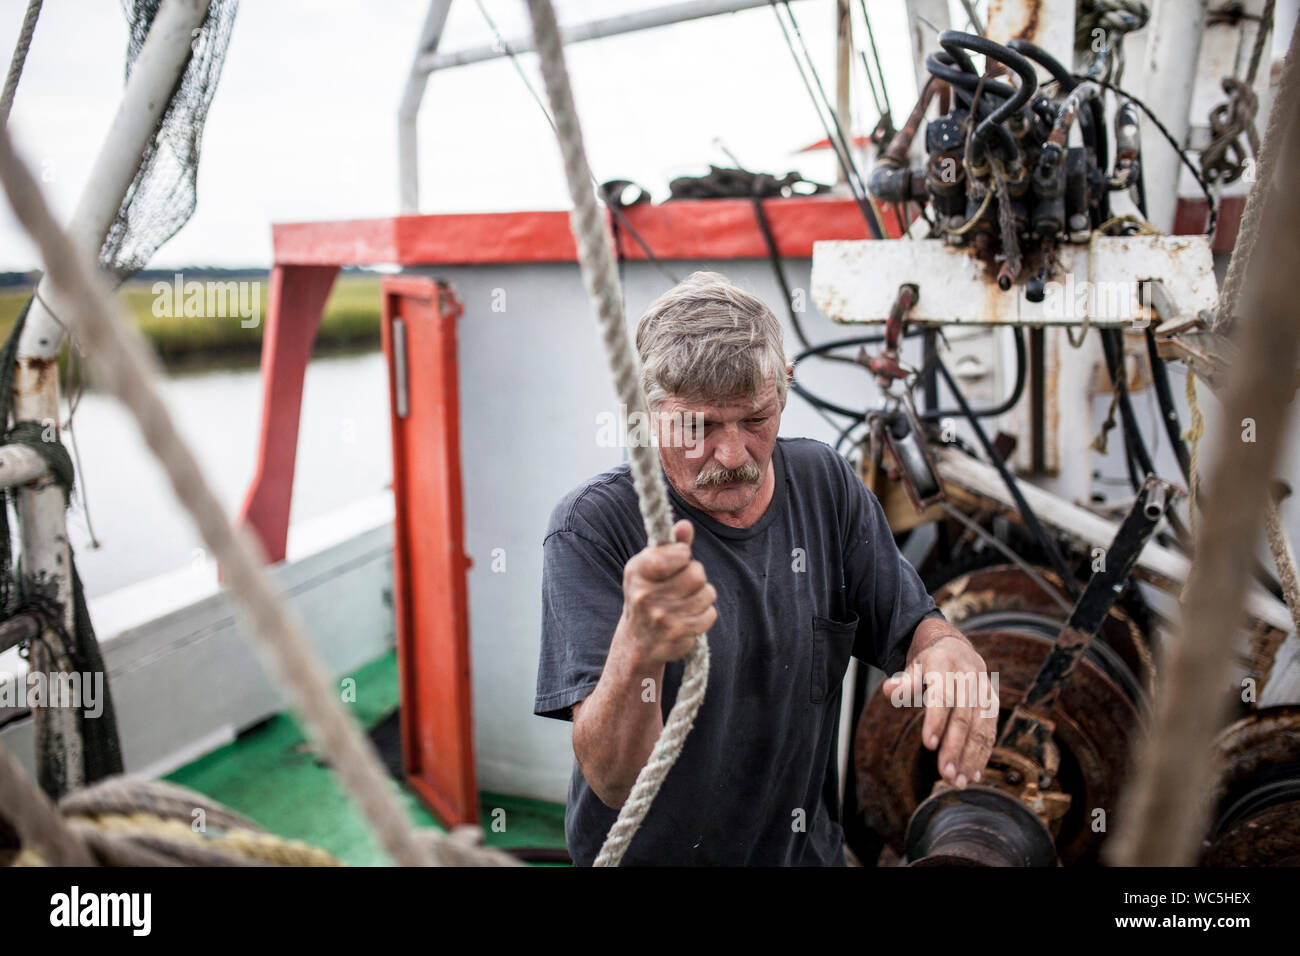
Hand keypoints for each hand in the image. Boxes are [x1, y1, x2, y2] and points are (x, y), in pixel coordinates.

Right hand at [621, 519, 717, 664]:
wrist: (639, 641)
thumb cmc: (648, 594)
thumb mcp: (652, 566)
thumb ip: (670, 545)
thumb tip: (685, 525)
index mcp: (637, 571)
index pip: (677, 553)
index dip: (683, 554)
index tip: (677, 560)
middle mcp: (645, 594)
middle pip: (697, 573)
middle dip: (696, 576)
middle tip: (683, 583)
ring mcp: (662, 616)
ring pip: (707, 593)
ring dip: (703, 595)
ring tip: (688, 600)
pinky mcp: (678, 633)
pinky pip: (710, 614)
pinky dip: (705, 614)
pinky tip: (690, 617)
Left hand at [881, 624, 996, 789]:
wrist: (956, 648)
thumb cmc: (929, 664)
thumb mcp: (914, 666)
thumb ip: (904, 681)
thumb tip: (890, 690)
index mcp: (945, 666)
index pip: (942, 697)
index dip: (936, 721)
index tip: (929, 745)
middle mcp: (968, 677)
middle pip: (963, 717)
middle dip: (955, 748)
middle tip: (945, 774)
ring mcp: (984, 690)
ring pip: (980, 728)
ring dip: (971, 757)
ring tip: (959, 781)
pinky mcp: (993, 703)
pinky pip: (990, 730)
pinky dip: (983, 754)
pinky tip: (974, 774)